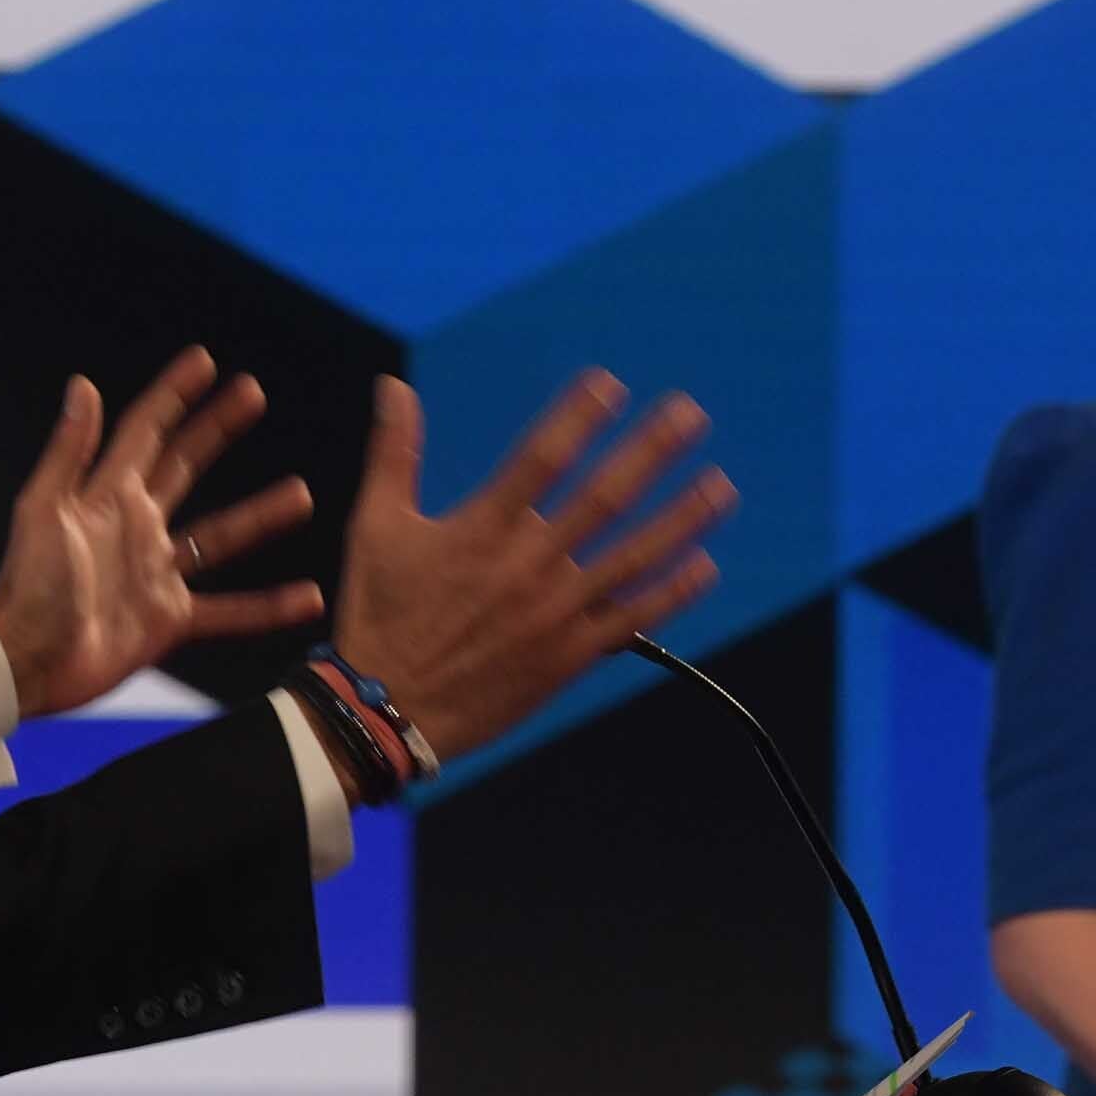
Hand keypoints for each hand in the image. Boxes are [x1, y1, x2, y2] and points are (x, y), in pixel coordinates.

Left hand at [0, 348, 320, 718]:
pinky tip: (307, 597)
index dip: (175, 395)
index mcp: (107, 496)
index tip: (206, 361)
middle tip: (254, 393)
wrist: (27, 661)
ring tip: (303, 492)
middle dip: (218, 428)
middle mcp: (137, 527)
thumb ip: (69, 452)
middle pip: (185, 465)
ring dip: (260, 515)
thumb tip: (84, 385)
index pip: (147, 431)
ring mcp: (156, 573)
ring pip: (220, 537)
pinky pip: (228, 610)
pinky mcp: (169, 620)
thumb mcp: (45, 511)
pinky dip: (268, 607)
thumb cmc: (28, 585)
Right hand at [328, 370, 732, 768]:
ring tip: (721, 486)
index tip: (612, 385)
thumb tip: (393, 386)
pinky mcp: (568, 655)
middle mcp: (527, 565)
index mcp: (481, 529)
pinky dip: (671, 594)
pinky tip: (705, 566)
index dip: (578, 418)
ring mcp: (555, 612)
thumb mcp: (374, 526)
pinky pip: (630, 621)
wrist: (385, 711)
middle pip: (603, 498)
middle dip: (651, 452)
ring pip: (632, 557)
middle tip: (691, 415)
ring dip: (680, 518)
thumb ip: (394, 453)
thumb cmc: (379, 614)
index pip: (541, 458)